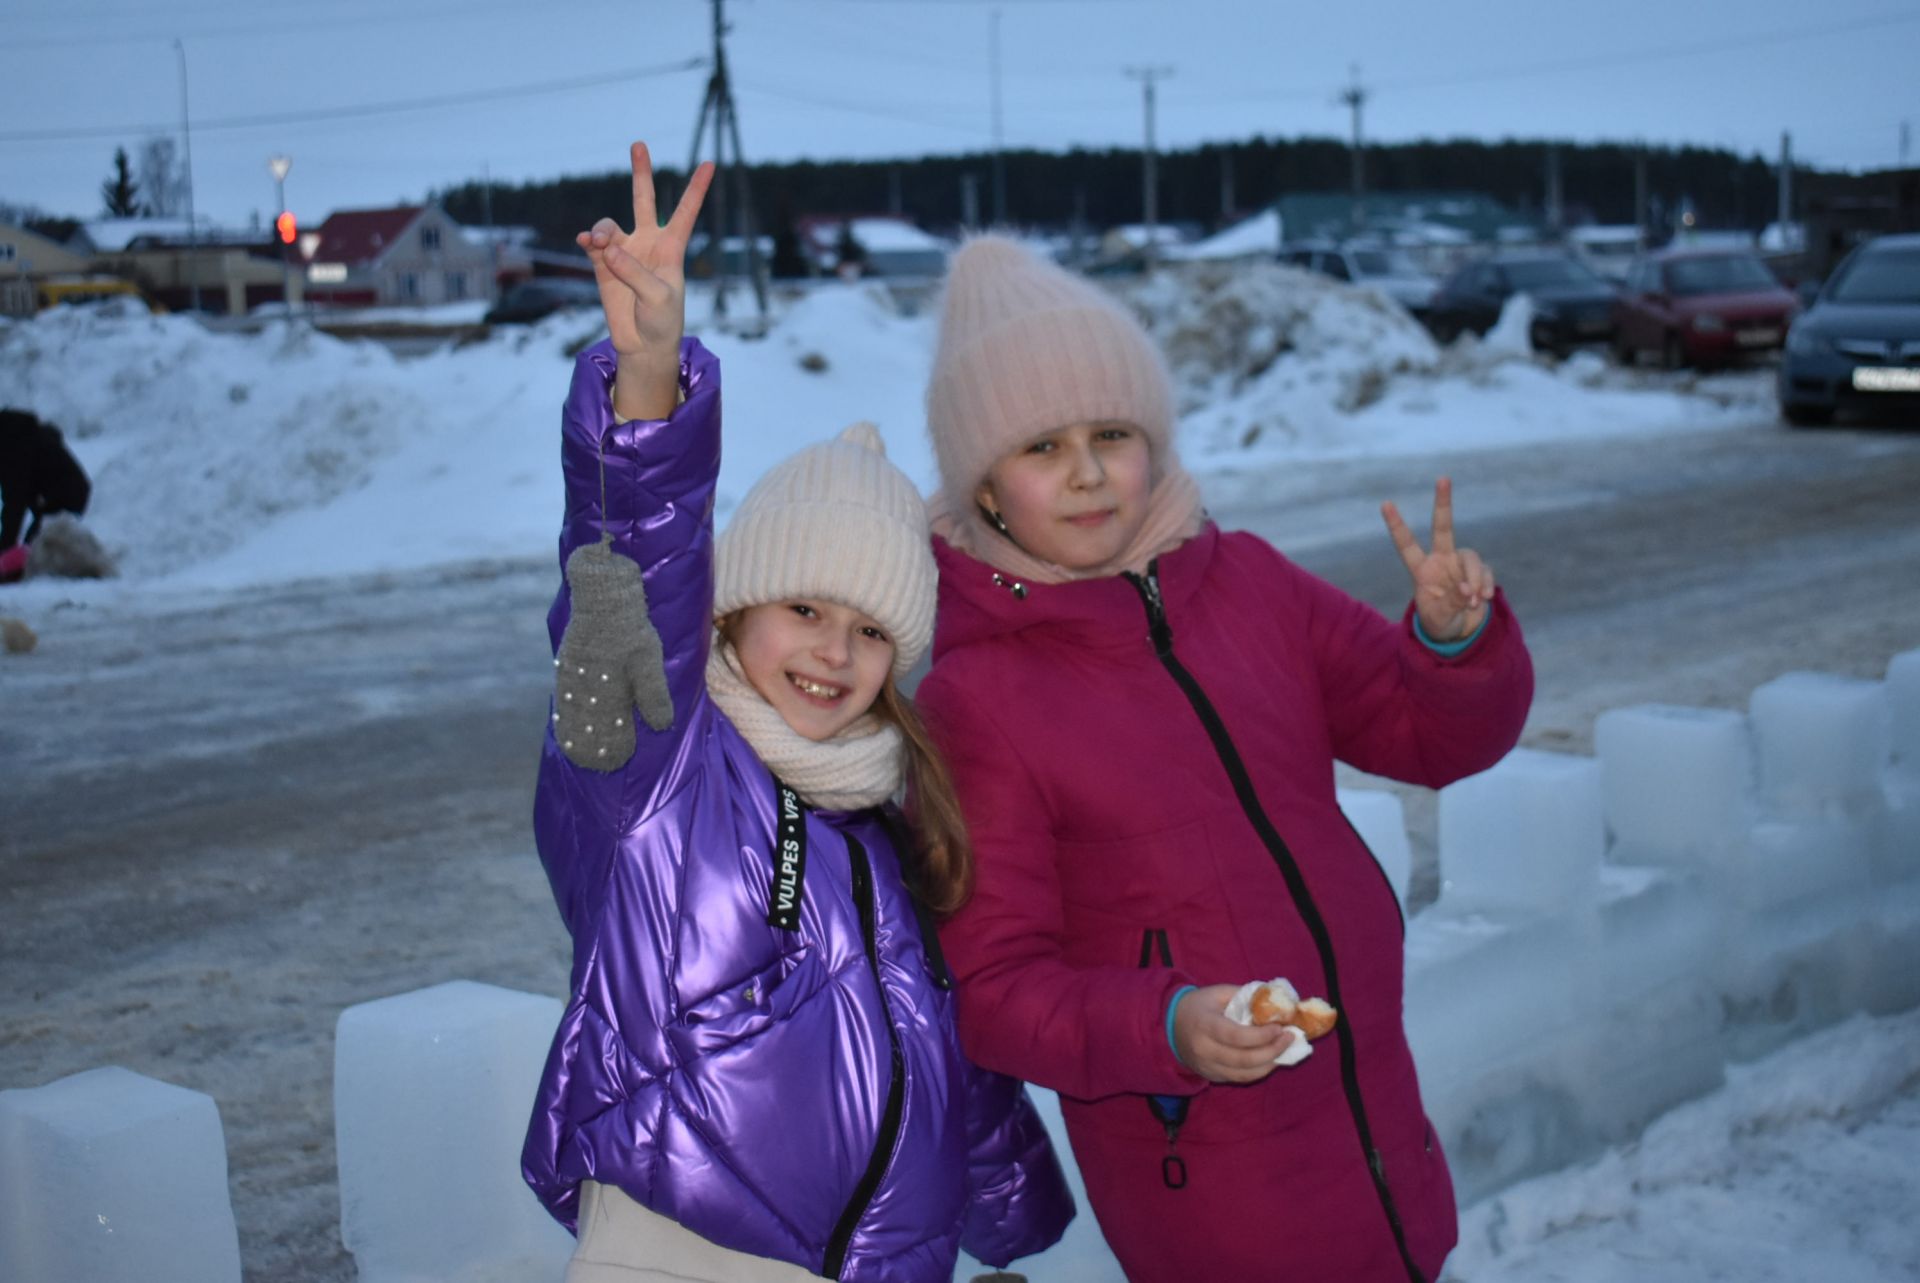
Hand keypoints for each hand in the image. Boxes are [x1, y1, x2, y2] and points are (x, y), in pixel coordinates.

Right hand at [577, 141, 713, 419]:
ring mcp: (624, 252)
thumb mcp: (658, 298)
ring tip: (600, 243)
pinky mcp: (603, 265)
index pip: (685, 212)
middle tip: (638, 144)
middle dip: (641, 172)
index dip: (696, 188)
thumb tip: (608, 247)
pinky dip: (589, 240)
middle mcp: (648, 243)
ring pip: (610, 225)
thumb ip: (635, 272)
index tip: (710, 163)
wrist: (643, 344)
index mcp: (672, 248)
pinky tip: (587, 242)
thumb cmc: (662, 321)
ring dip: (604, 230)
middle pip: (644, 199)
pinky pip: (593, 243)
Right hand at [1172, 985, 1296, 1083]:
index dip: (1261, 1035)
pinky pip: (1239, 1079)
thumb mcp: (1217, 992)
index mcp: (1204, 1024)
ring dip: (1270, 1064)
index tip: (1279, 1027)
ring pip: (1244, 1074)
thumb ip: (1245, 995)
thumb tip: (1275, 1001)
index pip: (1236, 1036)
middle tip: (1289, 1038)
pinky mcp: (1211, 1076)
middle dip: (1272, 1051)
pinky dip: (1259, 1071)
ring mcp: (1207, 1066)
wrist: (1169, 1026)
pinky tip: (1271, 1059)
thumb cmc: (1198, 1005)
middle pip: (1243, 1059)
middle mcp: (1204, 1049)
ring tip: (1284, 1050)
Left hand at [1381, 477, 1494, 642]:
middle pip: (1443, 527)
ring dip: (1475, 578)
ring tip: (1472, 601)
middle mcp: (1441, 561)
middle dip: (1443, 503)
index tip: (1385, 503)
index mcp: (1421, 570)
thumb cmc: (1439, 623)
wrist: (1459, 633)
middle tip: (1442, 478)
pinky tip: (1481, 600)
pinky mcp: (1480, 573)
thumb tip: (1467, 588)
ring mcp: (1461, 565)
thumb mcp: (1438, 618)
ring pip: (1471, 558)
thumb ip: (1451, 603)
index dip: (1396, 524)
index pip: (1406, 544)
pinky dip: (1484, 585)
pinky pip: (1485, 572)